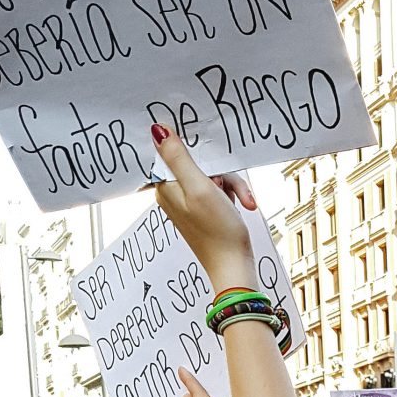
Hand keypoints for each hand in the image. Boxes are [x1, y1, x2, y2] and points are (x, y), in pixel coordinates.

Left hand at [152, 126, 257, 289]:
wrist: (234, 267)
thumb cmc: (218, 233)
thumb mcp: (199, 188)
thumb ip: (178, 157)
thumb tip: (157, 129)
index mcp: (165, 187)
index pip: (176, 151)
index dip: (197, 153)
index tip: (211, 165)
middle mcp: (173, 193)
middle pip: (199, 163)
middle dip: (222, 173)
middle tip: (227, 188)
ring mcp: (189, 201)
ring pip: (212, 175)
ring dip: (231, 185)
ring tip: (240, 202)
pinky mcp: (203, 208)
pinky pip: (218, 189)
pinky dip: (231, 194)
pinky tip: (240, 205)